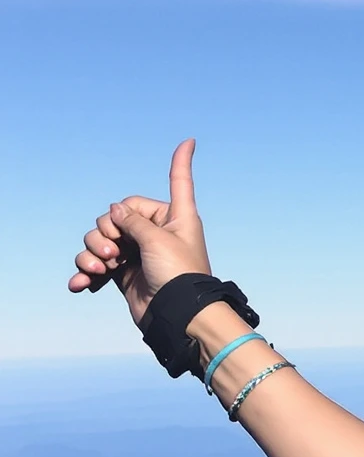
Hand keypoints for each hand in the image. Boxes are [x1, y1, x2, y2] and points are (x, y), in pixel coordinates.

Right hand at [67, 139, 210, 324]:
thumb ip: (132, 220)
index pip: (178, 182)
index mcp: (176, 216)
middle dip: (106, 231)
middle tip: (115, 250)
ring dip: (93, 252)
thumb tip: (115, 210)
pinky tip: (80, 284)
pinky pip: (96, 264)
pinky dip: (86, 273)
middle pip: (116, 215)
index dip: (181, 162)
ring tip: (102, 268)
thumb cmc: (177, 274)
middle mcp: (157, 231)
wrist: (176, 315)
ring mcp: (138, 252)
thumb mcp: (157, 239)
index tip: (190, 141)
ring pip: (100, 239)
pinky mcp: (123, 274)